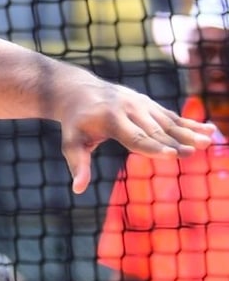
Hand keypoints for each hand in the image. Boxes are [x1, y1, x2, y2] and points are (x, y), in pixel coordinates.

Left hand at [60, 80, 214, 193]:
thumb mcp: (71, 142)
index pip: (135, 137)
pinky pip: (171, 115)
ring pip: (167, 122)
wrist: (79, 91)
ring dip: (188, 133)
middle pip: (156, 131)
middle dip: (176, 141)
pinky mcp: (148, 103)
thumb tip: (77, 190)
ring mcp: (140, 104)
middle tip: (195, 151)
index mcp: (110, 119)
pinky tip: (209, 131)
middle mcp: (128, 109)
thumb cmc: (75, 123)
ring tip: (207, 142)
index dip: (154, 148)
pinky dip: (190, 123)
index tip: (172, 155)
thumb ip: (78, 164)